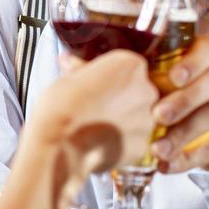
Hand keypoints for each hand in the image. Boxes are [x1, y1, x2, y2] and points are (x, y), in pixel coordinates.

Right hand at [23, 50, 159, 208]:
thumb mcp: (67, 78)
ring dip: (121, 122)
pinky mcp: (141, 146)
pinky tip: (99, 144)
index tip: (96, 86)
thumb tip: (70, 62)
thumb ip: (79, 69)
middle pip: (138, 92)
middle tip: (95, 108)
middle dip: (120, 100)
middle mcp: (145, 90)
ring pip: (137, 118)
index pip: (128, 67)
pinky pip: (133, 142)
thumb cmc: (62, 109)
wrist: (61, 145)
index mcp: (130, 65)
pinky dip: (120, 144)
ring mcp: (146, 120)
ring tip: (95, 128)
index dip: (110, 79)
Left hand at [149, 35, 208, 173]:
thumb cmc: (184, 95)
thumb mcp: (172, 80)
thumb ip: (153, 73)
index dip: (192, 62)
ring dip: (183, 133)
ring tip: (157, 149)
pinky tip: (167, 165)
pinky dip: (188, 158)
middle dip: (184, 99)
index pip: (208, 49)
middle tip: (158, 115)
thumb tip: (114, 73)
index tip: (172, 77)